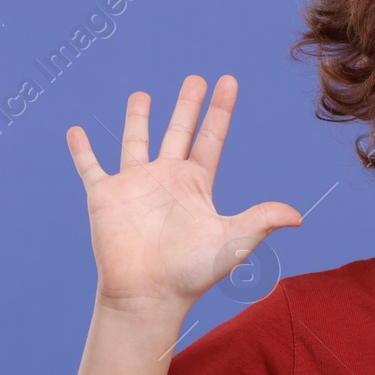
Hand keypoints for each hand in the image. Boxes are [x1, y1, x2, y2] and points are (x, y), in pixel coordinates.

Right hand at [65, 75, 302, 313]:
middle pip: (179, 131)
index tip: (229, 81)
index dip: (220, 110)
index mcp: (196, 184)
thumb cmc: (190, 274)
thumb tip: (299, 216)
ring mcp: (134, 185)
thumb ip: (261, 221)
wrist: (147, 296)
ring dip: (137, 118)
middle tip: (195, 78)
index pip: (211, 137)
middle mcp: (166, 179)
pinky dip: (82, 150)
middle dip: (187, 104)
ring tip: (141, 94)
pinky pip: (90, 167)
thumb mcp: (232, 242)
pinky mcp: (105, 196)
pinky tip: (76, 131)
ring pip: (135, 141)